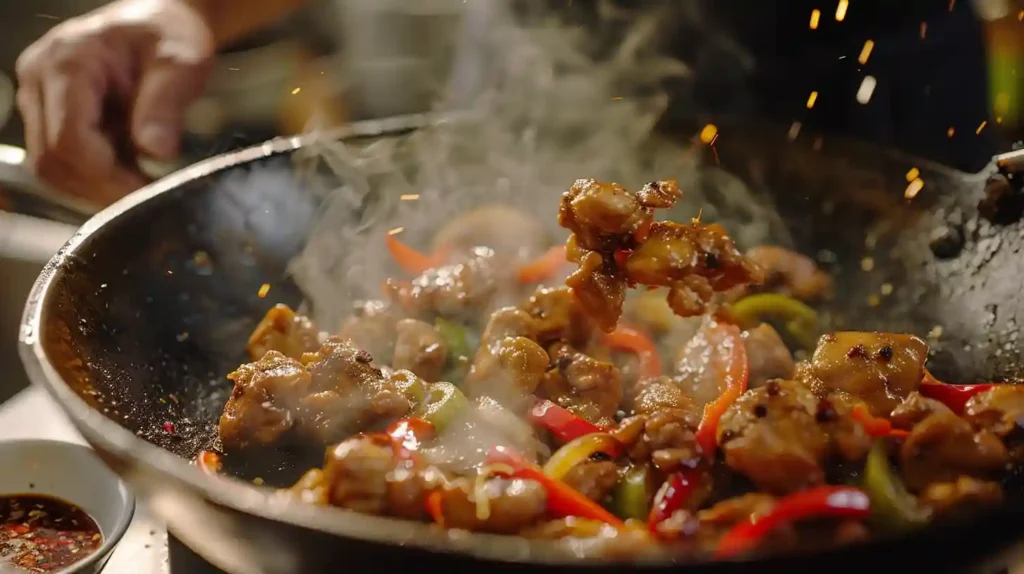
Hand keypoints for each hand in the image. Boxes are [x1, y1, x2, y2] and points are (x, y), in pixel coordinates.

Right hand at [15, 0, 214, 205]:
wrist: (156, 22)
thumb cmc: (167, 34)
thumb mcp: (181, 62)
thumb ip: (166, 104)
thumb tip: (156, 151)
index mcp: (68, 61)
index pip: (70, 139)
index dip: (107, 177)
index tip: (146, 194)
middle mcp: (40, 78)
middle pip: (53, 159)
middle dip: (101, 188)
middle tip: (147, 196)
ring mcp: (38, 96)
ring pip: (50, 166)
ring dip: (95, 186)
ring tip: (140, 183)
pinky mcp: (46, 112)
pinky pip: (59, 160)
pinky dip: (93, 176)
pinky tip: (127, 173)